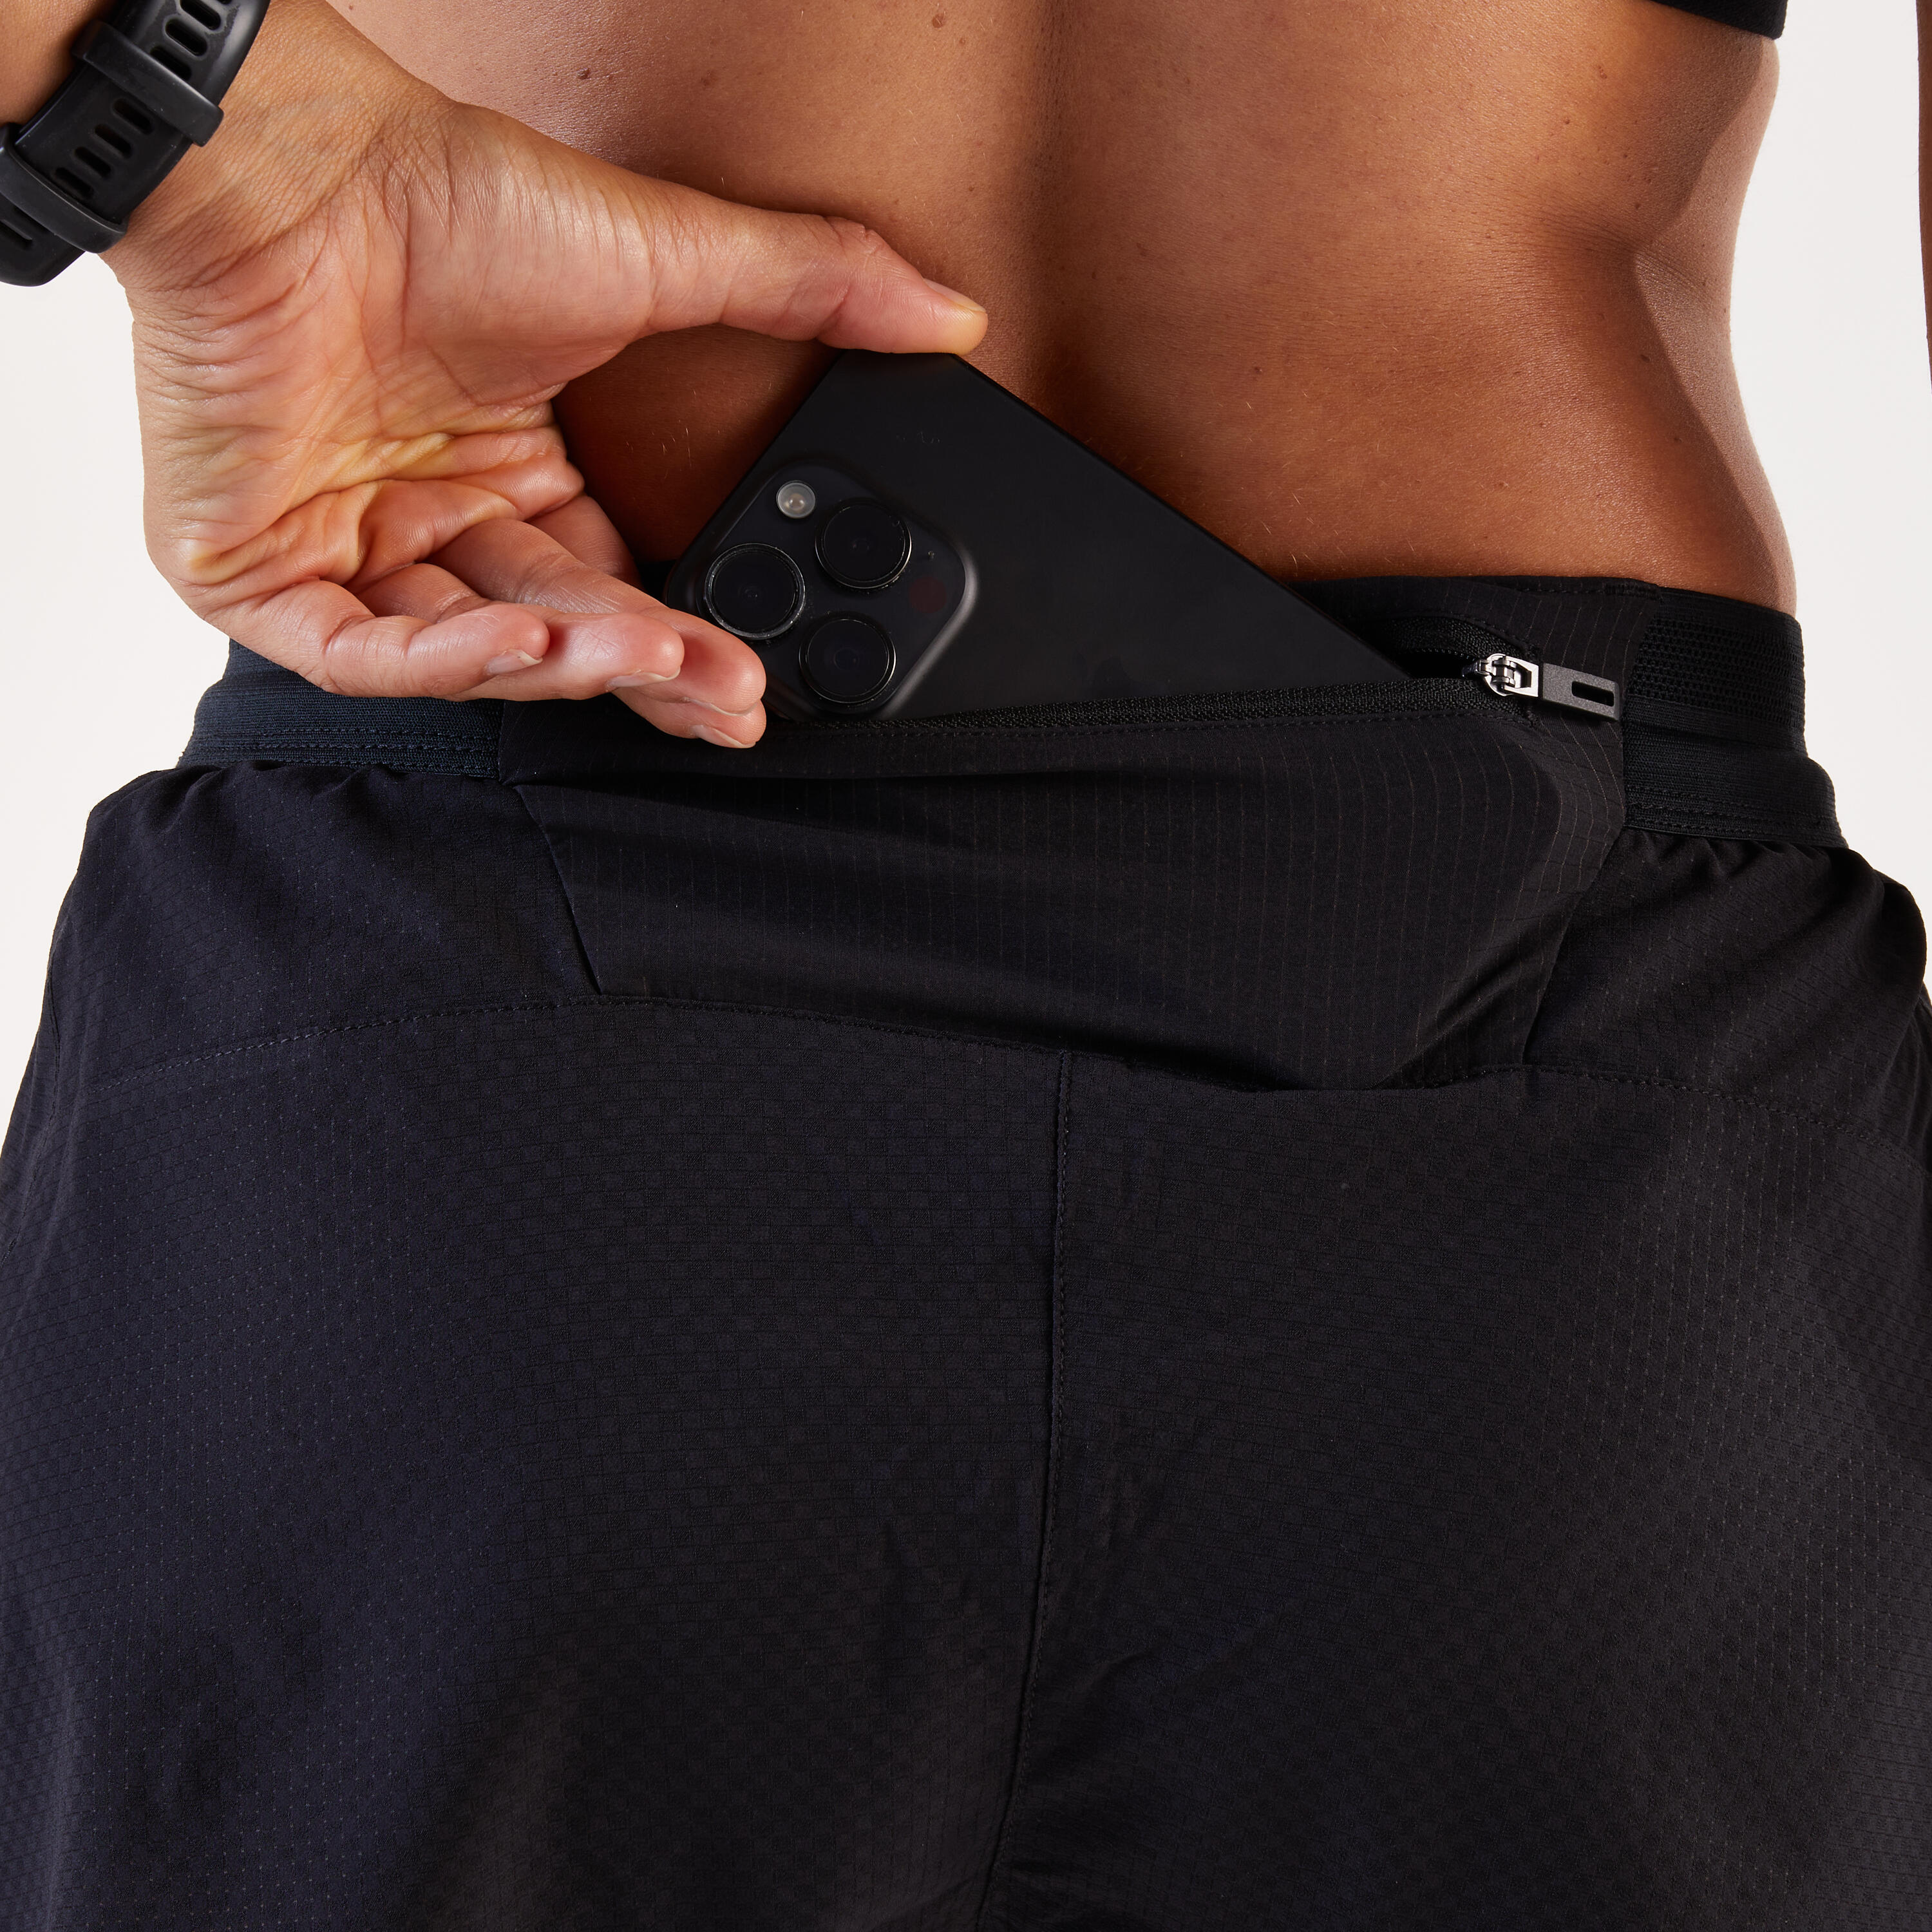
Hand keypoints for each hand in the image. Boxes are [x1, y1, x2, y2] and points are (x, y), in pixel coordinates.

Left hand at [112, 0, 985, 745]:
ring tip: (643, 658)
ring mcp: (342, 547)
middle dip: (646, 675)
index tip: (750, 678)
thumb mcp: (667, 259)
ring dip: (562, 667)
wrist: (294, 163)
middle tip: (726, 699)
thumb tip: (949, 316)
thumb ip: (810, 288)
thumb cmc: (449, 196)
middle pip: (555, 633)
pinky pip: (359, 657)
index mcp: (510, 466)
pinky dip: (442, 665)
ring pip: (466, 659)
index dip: (680, 642)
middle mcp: (431, 515)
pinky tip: (525, 646)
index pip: (608, 588)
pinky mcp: (253, 571)